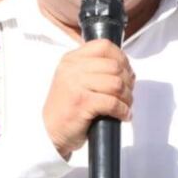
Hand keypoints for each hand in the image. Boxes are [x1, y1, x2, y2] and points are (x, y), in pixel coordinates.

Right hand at [43, 39, 134, 159]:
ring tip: (126, 105)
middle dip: (127, 81)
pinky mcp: (81, 103)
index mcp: (71, 59)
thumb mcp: (74, 79)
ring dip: (127, 97)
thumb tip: (126, 68)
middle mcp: (72, 69)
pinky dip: (123, 110)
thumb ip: (94, 69)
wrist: (48, 131)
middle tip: (128, 93)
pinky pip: (113, 103)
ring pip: (116, 84)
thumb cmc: (66, 107)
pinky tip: (123, 115)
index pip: (104, 46)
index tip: (126, 71)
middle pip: (114, 66)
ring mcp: (76, 85)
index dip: (121, 58)